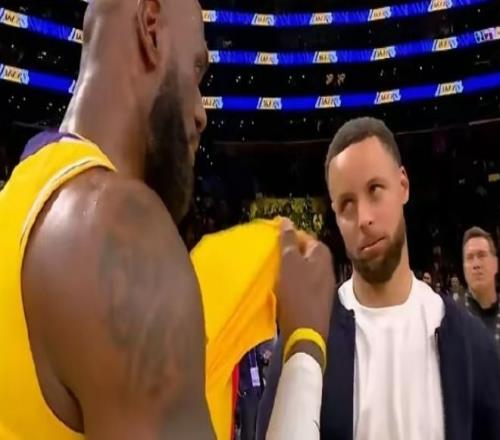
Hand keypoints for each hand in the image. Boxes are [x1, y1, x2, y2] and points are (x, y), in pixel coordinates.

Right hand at [276, 219, 335, 365]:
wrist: (306, 332)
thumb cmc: (297, 293)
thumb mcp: (290, 263)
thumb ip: (288, 241)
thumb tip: (286, 220)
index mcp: (322, 254)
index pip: (303, 236)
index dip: (286, 237)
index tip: (270, 242)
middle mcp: (327, 266)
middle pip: (303, 252)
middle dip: (287, 253)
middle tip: (269, 255)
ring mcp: (323, 283)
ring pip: (302, 268)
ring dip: (288, 268)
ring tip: (272, 270)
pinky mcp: (317, 298)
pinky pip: (303, 282)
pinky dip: (292, 281)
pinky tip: (280, 286)